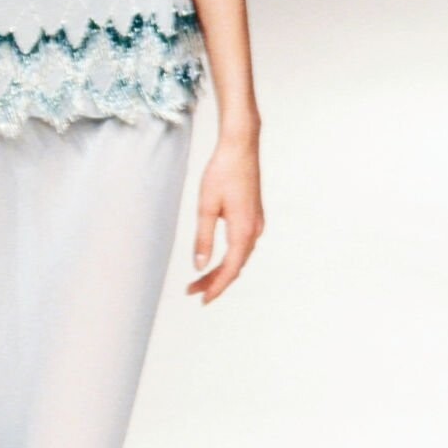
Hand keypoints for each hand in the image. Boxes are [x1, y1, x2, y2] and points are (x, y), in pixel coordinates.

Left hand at [187, 134, 263, 302]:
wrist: (241, 146)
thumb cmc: (222, 172)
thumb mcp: (206, 206)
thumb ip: (203, 238)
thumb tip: (200, 266)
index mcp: (243, 230)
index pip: (230, 269)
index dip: (216, 287)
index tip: (202, 300)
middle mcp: (254, 230)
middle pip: (236, 266)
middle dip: (215, 282)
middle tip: (191, 291)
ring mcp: (256, 224)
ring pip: (239, 257)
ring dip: (221, 270)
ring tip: (199, 280)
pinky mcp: (254, 216)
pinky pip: (242, 246)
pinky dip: (228, 257)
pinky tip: (215, 259)